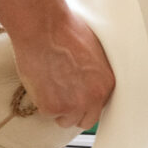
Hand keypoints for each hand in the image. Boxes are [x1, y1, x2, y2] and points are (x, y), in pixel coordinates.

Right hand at [0, 0, 113, 127]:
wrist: (44, 27)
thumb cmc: (65, 30)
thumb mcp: (93, 51)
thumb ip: (93, 73)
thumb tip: (87, 81)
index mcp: (106, 83)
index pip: (100, 106)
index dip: (86, 101)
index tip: (77, 96)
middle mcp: (93, 98)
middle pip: (86, 120)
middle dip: (74, 111)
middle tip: (61, 96)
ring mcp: (73, 105)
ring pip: (64, 120)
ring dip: (56, 108)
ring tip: (49, 85)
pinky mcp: (52, 107)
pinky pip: (46, 113)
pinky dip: (41, 101)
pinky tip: (40, 81)